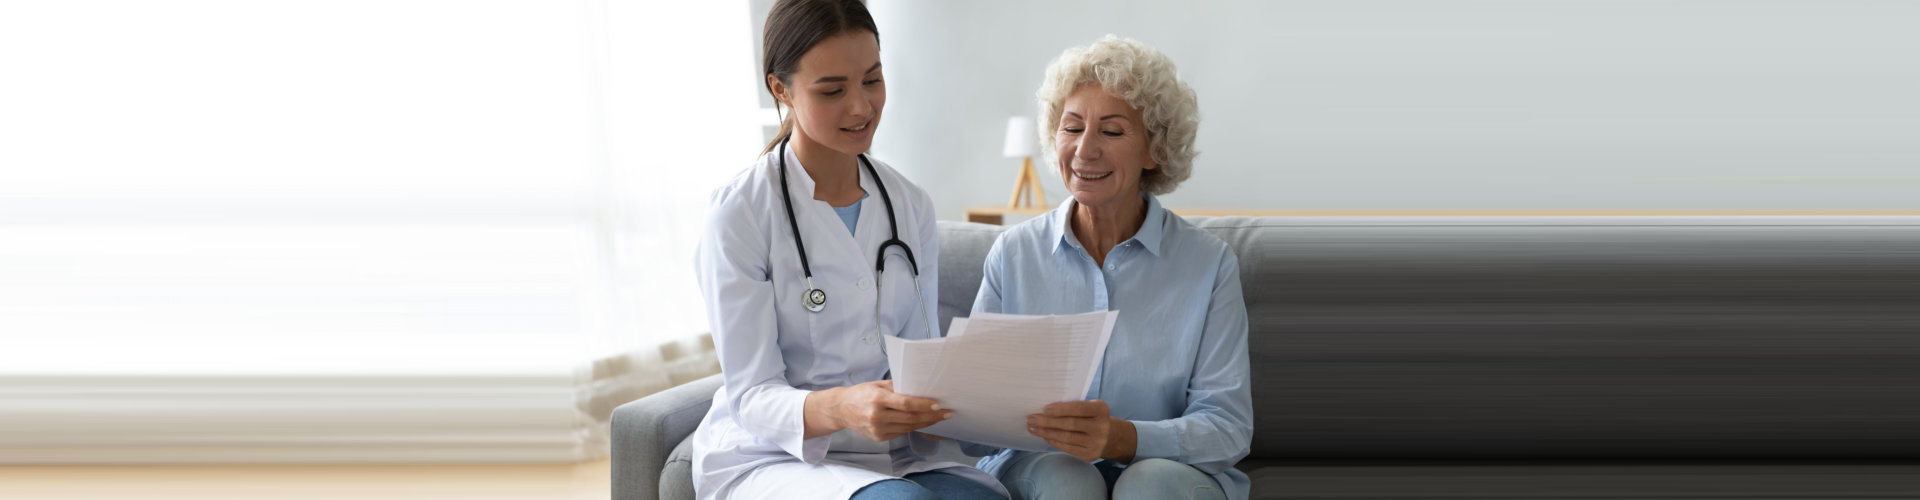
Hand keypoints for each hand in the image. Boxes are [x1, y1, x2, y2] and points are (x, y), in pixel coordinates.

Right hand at [821, 380, 950, 441]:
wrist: (841, 409)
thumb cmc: (861, 393)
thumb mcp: (878, 385)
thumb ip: (898, 387)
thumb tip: (921, 388)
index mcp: (877, 399)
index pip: (906, 404)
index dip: (924, 405)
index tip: (938, 404)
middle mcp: (877, 416)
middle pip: (911, 418)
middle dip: (931, 416)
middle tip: (946, 413)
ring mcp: (878, 429)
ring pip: (908, 427)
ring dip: (926, 423)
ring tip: (938, 417)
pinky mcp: (879, 438)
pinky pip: (901, 432)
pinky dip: (913, 427)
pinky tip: (923, 422)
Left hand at [1027, 400, 1131, 461]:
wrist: (1111, 437)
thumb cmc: (1093, 417)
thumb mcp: (1090, 408)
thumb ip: (1074, 407)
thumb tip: (1045, 410)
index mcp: (1101, 410)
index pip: (1079, 408)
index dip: (1061, 409)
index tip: (1044, 409)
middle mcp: (1101, 427)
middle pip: (1070, 424)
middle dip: (1047, 422)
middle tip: (1031, 419)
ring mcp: (1096, 443)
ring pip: (1066, 437)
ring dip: (1046, 432)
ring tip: (1033, 428)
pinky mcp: (1090, 455)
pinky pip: (1067, 448)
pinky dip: (1053, 441)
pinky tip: (1044, 436)